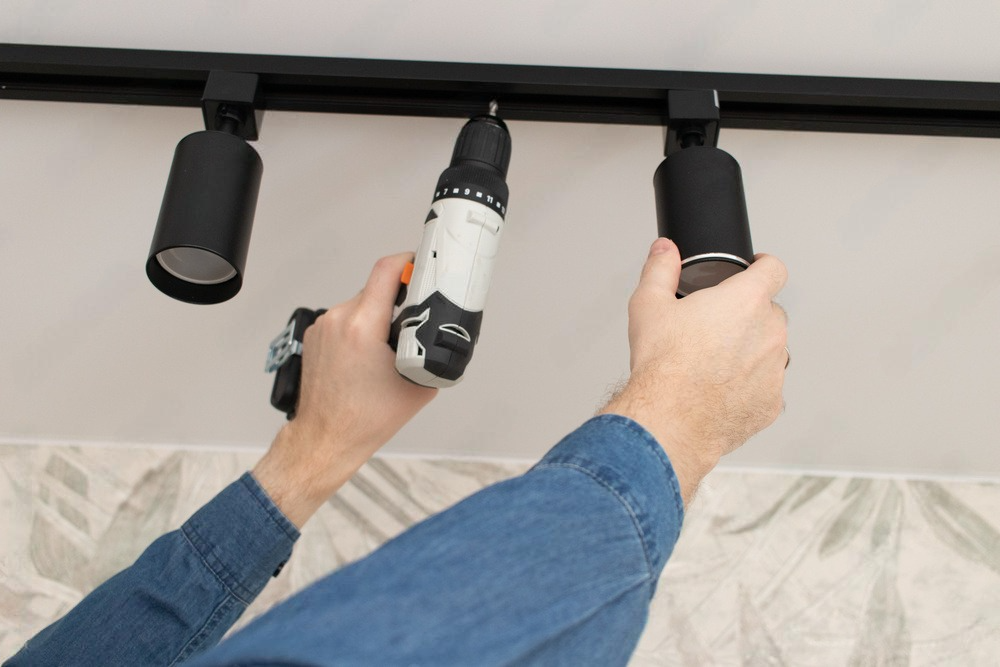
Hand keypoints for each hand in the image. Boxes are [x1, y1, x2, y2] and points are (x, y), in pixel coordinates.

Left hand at [253, 253, 437, 526]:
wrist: (326, 438)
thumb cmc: (364, 419)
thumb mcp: (417, 382)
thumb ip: (431, 350)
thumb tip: (442, 334)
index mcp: (362, 327)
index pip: (386, 271)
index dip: (407, 261)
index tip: (421, 264)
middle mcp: (337, 320)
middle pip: (375, 289)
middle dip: (397, 299)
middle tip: (415, 317)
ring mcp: (322, 327)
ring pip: (360, 304)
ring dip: (378, 315)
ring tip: (390, 344)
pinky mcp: (315, 336)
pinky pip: (345, 319)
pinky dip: (360, 328)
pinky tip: (369, 354)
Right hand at [600, 238, 787, 503]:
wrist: (669, 420)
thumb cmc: (663, 366)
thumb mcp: (649, 305)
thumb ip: (660, 269)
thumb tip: (664, 251)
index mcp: (746, 300)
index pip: (774, 269)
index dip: (764, 266)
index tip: (755, 269)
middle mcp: (770, 332)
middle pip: (770, 312)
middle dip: (748, 316)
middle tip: (716, 327)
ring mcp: (776, 370)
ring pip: (772, 351)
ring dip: (752, 351)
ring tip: (716, 363)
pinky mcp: (772, 403)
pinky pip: (767, 387)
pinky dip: (750, 386)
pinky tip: (720, 390)